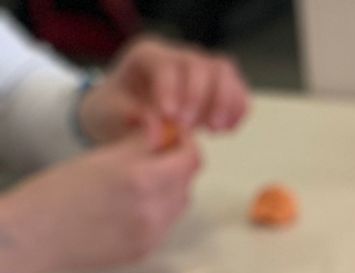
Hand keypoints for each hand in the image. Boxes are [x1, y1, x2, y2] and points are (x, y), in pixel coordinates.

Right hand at [0, 135, 201, 272]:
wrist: (35, 235)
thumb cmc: (57, 192)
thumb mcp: (101, 157)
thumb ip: (140, 144)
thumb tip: (165, 129)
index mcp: (143, 180)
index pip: (190, 160)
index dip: (188, 145)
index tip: (179, 136)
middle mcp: (154, 210)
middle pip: (186, 183)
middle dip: (176, 166)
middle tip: (157, 155)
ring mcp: (152, 235)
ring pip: (178, 206)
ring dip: (169, 190)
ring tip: (138, 181)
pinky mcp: (146, 251)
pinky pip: (164, 227)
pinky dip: (157, 212)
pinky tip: (131, 206)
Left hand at [77, 37, 249, 143]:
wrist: (126, 113)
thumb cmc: (117, 110)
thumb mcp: (114, 114)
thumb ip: (134, 119)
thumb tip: (158, 132)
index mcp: (146, 55)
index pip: (166, 64)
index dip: (172, 89)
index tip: (171, 117)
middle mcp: (176, 55)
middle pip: (201, 64)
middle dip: (201, 98)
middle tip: (193, 128)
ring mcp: (199, 67)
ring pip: (224, 71)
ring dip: (226, 103)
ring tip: (215, 130)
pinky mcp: (217, 84)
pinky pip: (237, 89)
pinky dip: (237, 110)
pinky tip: (225, 130)